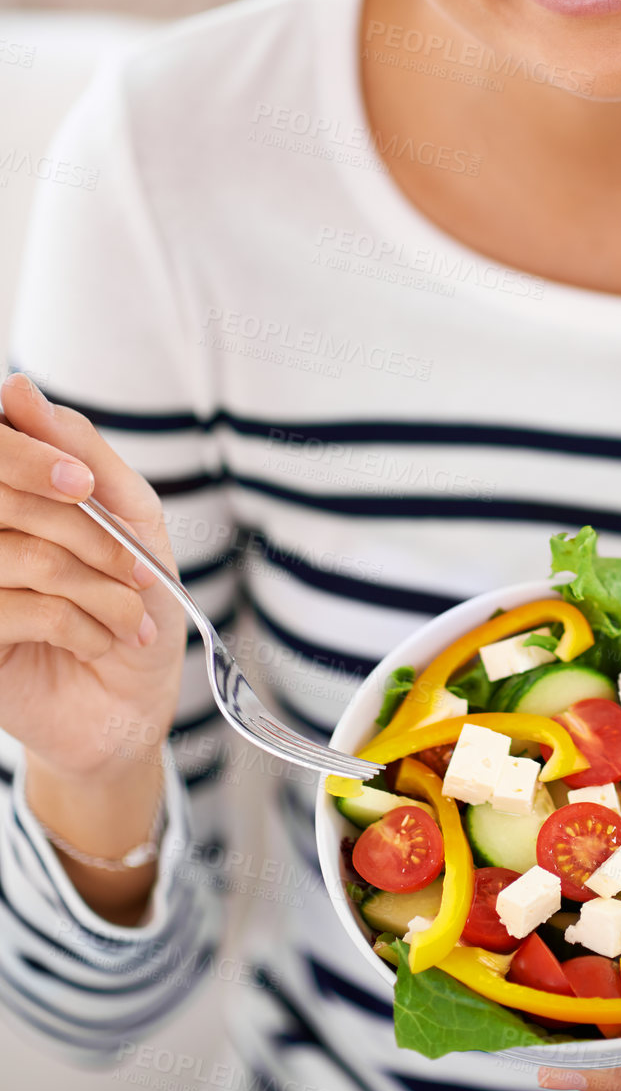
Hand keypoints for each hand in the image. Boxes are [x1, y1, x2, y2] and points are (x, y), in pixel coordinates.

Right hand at [0, 372, 186, 784]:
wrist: (134, 701)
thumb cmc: (135, 600)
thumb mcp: (131, 516)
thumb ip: (82, 452)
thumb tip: (19, 389)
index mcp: (15, 493)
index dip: (30, 455)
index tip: (83, 486)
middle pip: (8, 499)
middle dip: (89, 535)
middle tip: (138, 570)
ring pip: (25, 556)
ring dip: (98, 588)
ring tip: (130, 615)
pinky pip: (21, 609)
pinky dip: (81, 624)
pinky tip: (101, 641)